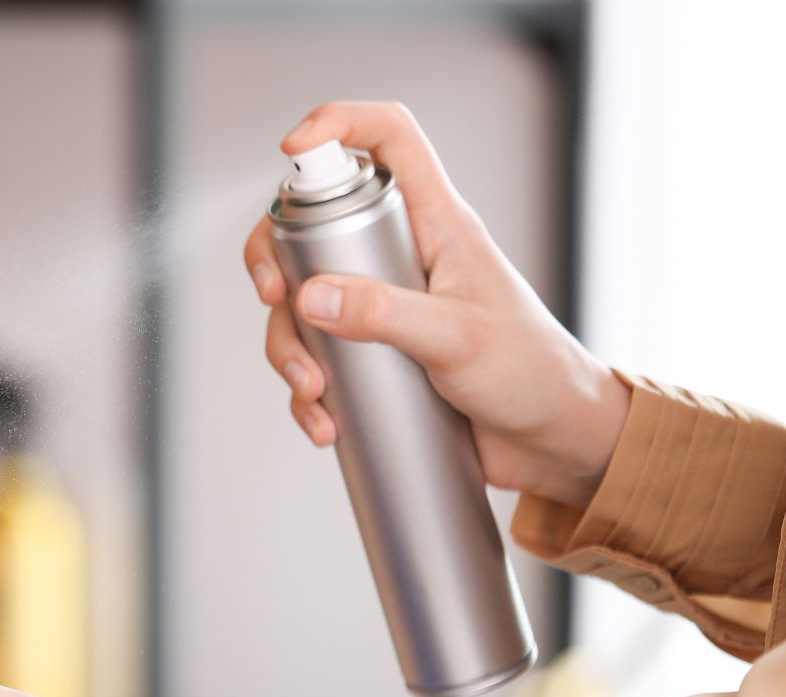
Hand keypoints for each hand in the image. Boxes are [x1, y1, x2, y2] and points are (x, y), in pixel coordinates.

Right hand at [246, 101, 629, 508]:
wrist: (552, 440)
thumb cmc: (530, 373)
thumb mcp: (457, 339)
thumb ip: (383, 314)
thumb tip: (308, 295)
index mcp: (437, 224)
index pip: (390, 140)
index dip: (338, 125)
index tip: (292, 149)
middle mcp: (404, 257)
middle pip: (316, 228)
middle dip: (277, 265)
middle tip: (275, 300)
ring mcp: (384, 307)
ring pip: (305, 305)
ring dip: (290, 350)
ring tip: (313, 393)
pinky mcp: (375, 357)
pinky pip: (319, 361)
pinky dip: (307, 395)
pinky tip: (323, 423)